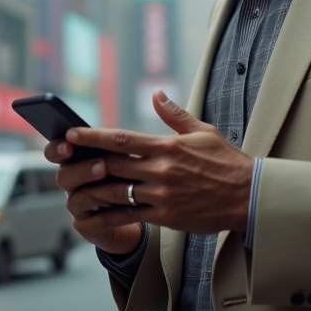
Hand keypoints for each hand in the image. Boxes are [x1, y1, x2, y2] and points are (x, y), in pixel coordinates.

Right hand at [46, 138, 143, 254]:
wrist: (138, 211)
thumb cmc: (128, 176)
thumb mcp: (124, 157)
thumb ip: (116, 146)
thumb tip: (120, 130)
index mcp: (75, 162)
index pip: (55, 152)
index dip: (57, 148)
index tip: (69, 140)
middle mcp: (73, 184)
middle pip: (64, 176)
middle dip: (82, 170)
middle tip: (101, 165)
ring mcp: (78, 207)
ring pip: (77, 200)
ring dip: (97, 192)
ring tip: (118, 187)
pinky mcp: (88, 227)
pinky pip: (97, 222)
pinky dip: (115, 214)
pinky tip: (131, 207)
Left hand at [58, 91, 251, 237]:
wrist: (248, 196)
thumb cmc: (226, 162)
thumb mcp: (202, 131)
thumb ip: (174, 115)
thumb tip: (156, 94)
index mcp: (166, 146)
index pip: (121, 138)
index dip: (93, 136)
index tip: (71, 133)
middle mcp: (160, 169)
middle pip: (112, 165)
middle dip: (84, 163)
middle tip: (62, 161)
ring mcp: (161, 194)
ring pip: (116, 192)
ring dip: (91, 190)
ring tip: (71, 188)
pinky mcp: (165, 215)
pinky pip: (129, 216)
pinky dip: (106, 216)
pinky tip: (91, 216)